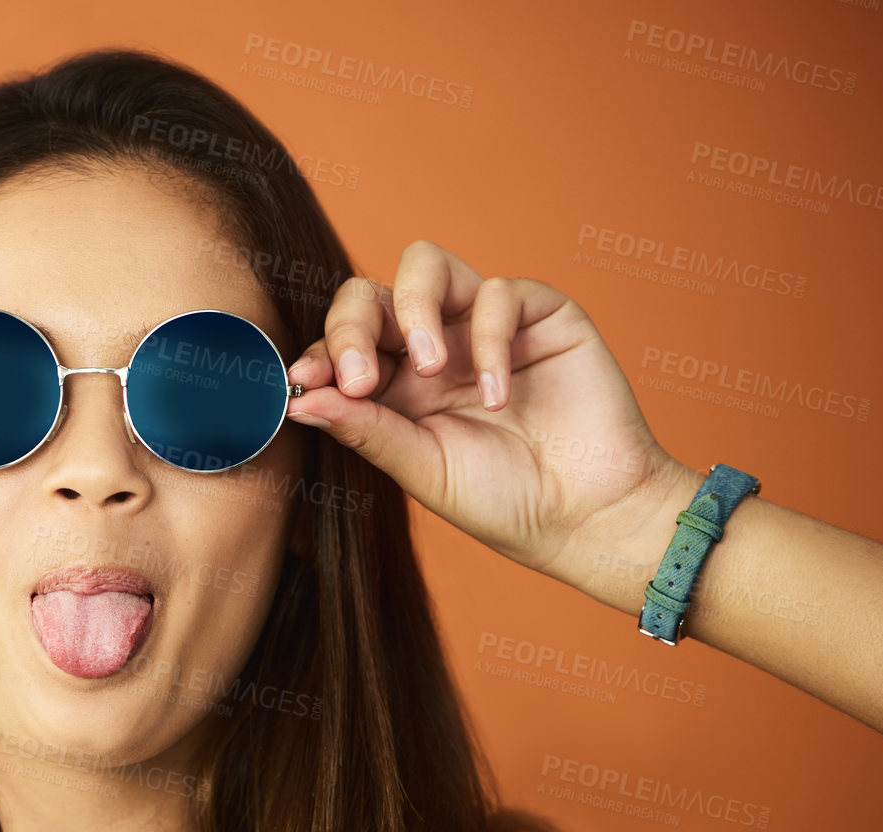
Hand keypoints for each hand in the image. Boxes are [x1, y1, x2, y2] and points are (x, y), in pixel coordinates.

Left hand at [284, 240, 686, 582]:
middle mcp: (433, 345)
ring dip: (414, 308)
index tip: (306, 378)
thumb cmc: (502, 499)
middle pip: (371, 294)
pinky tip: (496, 396)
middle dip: (353, 326)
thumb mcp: (421, 468)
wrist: (585, 515)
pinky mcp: (540, 314)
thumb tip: (298, 399)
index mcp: (394, 384)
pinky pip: (499, 293)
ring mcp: (483, 325)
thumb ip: (364, 429)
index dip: (320, 353)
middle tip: (361, 377)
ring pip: (426, 266)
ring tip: (430, 366)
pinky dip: (489, 340)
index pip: (342, 343)